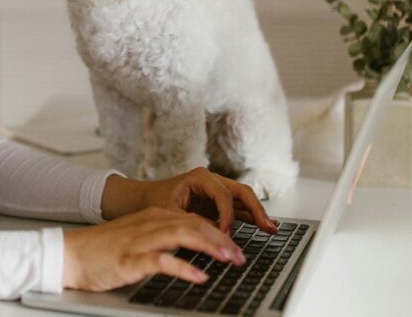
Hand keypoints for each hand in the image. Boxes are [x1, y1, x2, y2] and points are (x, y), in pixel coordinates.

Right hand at [62, 207, 246, 290]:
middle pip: (194, 225)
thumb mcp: (139, 238)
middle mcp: (150, 223)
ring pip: (182, 236)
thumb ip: (164, 239)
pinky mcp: (130, 258)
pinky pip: (161, 261)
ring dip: (210, 247)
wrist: (70, 253)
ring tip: (230, 260)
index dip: (219, 232)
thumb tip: (193, 248)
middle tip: (241, 256)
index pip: (194, 219)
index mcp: (153, 216)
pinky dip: (183, 267)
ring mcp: (140, 240)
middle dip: (222, 239)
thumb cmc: (104, 250)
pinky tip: (199, 276)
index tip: (236, 247)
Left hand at [103, 167, 277, 233]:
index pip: (222, 195)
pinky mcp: (215, 203)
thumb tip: (211, 234)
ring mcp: (215, 191)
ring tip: (271, 228)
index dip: (227, 216)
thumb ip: (190, 222)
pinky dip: (249, 217)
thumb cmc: (152, 203)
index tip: (225, 234)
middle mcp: (211, 181)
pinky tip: (262, 227)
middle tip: (268, 226)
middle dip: (256, 209)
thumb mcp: (168, 213)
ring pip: (243, 199)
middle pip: (241, 191)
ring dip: (257, 213)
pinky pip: (237, 208)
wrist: (140, 200)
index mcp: (200, 177)